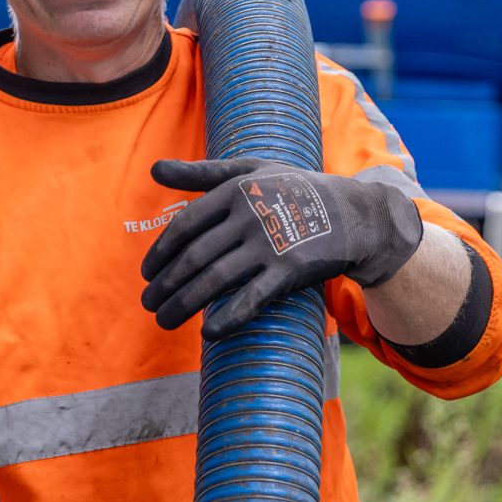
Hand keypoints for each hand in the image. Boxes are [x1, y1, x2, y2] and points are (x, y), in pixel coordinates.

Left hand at [140, 158, 423, 337]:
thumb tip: (153, 169)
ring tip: (163, 320)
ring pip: (214, 280)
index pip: (185, 226)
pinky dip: (227, 318)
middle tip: (147, 303)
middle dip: (165, 285)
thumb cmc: (295, 189)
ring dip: (183, 304)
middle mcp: (250, 217)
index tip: (146, 273)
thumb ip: (201, 173)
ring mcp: (270, 246)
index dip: (160, 252)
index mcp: (236, 191)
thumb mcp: (251, 170)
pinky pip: (251, 299)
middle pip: (194, 257)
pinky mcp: (290, 271)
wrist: (355, 214)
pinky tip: (207, 332)